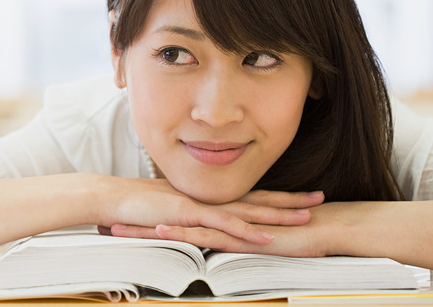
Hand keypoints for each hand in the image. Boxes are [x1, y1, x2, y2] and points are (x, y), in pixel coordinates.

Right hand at [94, 176, 323, 247]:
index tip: (300, 197)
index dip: (275, 197)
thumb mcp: (170, 212)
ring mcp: (201, 204)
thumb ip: (190, 217)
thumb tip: (202, 225)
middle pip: (257, 199)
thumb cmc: (137, 207)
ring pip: (247, 210)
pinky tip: (266, 237)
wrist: (112, 198)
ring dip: (277, 214)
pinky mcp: (189, 214)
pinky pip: (223, 224)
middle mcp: (210, 198)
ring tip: (306, 217)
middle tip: (320, 200)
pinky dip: (246, 230)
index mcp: (208, 197)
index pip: (249, 197)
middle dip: (289, 201)